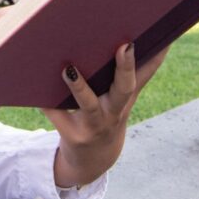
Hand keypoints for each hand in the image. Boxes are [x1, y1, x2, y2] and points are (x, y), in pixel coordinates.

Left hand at [47, 41, 169, 189]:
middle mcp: (114, 111)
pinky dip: (47, 105)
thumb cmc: (107, 118)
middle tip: (126, 46)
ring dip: (79, 87)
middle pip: (125, 89)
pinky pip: (58, 116)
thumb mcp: (123, 100)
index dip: (156, 57)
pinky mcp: (73, 136)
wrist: (92, 160)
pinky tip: (36, 92)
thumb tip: (148, 42)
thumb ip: (134, 74)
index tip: (161, 37)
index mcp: (127, 98)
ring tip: (69, 69)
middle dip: (126, 68)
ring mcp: (94, 125)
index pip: (145, 75)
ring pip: (89, 104)